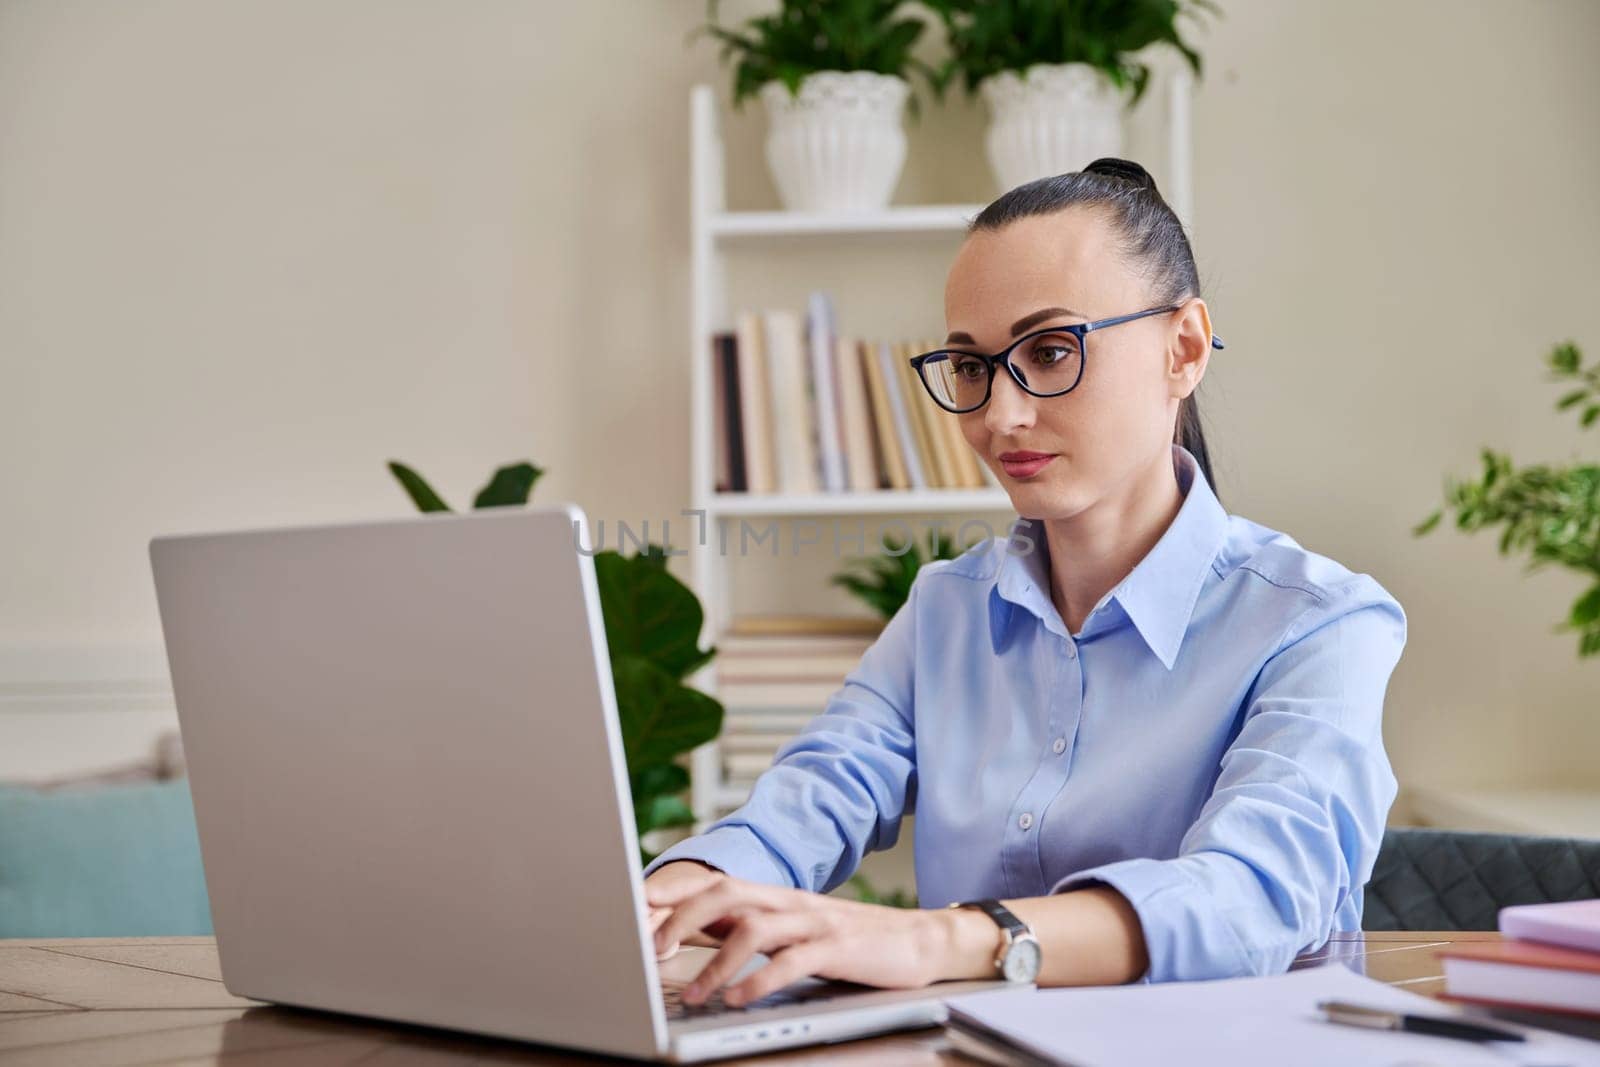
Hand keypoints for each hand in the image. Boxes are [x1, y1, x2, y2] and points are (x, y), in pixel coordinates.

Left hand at [646, 874, 954, 1006]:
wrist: (917, 939)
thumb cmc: (848, 941)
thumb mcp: (793, 929)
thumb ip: (748, 929)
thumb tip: (692, 936)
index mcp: (773, 897)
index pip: (712, 885)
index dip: (672, 895)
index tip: (632, 909)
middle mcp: (788, 902)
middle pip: (725, 896)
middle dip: (682, 920)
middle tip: (652, 951)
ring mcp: (813, 922)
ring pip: (754, 928)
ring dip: (717, 962)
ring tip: (696, 993)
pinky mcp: (837, 947)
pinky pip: (793, 960)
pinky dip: (762, 980)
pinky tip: (742, 999)